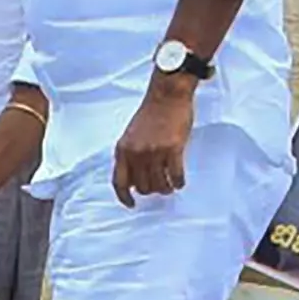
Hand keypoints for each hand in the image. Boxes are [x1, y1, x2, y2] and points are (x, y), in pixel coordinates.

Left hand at [114, 82, 195, 201]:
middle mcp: (136, 153)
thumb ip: (130, 155)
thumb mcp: (131, 135)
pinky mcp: (173, 149)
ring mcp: (154, 152)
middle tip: (159, 186)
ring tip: (170, 186)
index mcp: (123, 149)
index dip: (124, 197)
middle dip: (151, 190)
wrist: (167, 95)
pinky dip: (178, 182)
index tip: (131, 204)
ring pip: (158, 184)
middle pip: (142, 186)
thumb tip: (134, 178)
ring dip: (165, 188)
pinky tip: (179, 181)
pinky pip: (175, 176)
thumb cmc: (152, 113)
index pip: (119, 182)